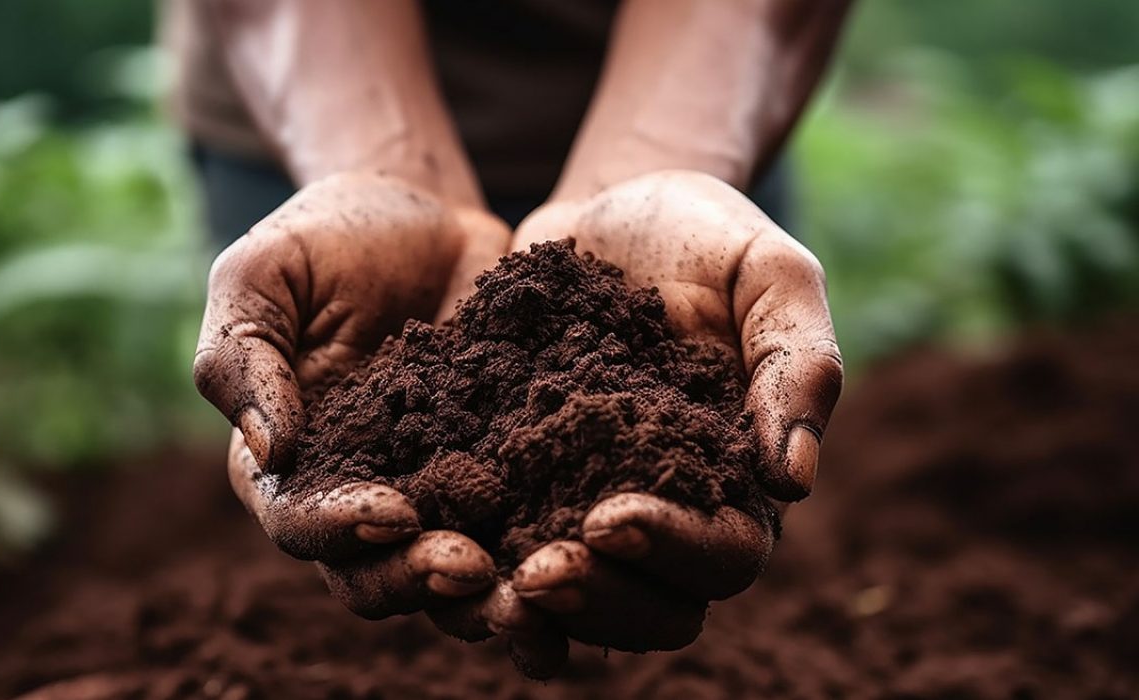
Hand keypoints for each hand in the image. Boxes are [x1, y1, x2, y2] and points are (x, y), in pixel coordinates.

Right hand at [194, 172, 509, 628]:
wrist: (425, 213)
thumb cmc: (327, 236)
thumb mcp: (262, 275)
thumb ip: (242, 357)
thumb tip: (273, 447)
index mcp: (284, 465)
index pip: (300, 522)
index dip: (341, 529)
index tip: (394, 512)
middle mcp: (355, 496)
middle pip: (374, 572)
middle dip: (420, 578)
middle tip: (472, 567)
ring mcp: (433, 493)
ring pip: (449, 574)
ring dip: (486, 599)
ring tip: (533, 594)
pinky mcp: (498, 476)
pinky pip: (518, 534)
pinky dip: (543, 561)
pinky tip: (588, 572)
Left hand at [491, 170, 842, 670]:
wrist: (608, 208)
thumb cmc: (707, 234)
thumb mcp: (769, 272)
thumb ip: (799, 362)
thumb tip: (794, 479)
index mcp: (736, 480)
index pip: (724, 554)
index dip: (674, 552)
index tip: (610, 518)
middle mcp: (662, 510)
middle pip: (647, 605)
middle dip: (593, 600)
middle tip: (534, 573)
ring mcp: (582, 500)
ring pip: (567, 595)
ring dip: (523, 607)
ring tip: (467, 576)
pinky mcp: (516, 479)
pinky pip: (492, 538)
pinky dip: (462, 551)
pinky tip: (417, 536)